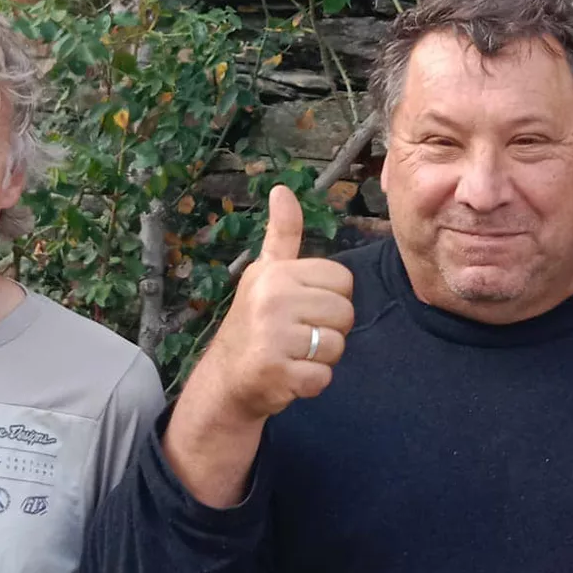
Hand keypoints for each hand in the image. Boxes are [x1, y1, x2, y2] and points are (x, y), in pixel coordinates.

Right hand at [195, 185, 355, 422]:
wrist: (227, 377)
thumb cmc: (254, 321)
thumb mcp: (266, 272)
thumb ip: (283, 234)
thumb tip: (282, 190)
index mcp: (276, 273)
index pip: (343, 281)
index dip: (331, 299)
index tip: (304, 308)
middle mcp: (272, 299)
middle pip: (345, 314)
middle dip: (329, 330)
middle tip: (299, 335)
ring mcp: (273, 337)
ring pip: (336, 346)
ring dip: (321, 358)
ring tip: (295, 354)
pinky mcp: (277, 372)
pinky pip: (323, 377)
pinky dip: (312, 382)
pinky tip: (291, 375)